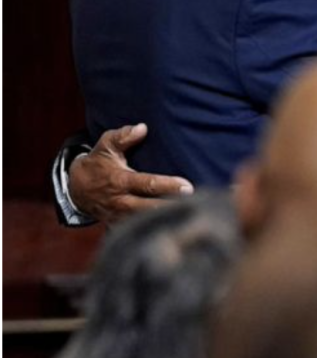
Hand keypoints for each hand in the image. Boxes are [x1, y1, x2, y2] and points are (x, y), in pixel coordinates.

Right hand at [69, 123, 193, 225]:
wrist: (77, 189)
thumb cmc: (99, 163)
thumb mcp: (106, 145)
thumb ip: (123, 136)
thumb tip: (142, 128)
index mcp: (120, 181)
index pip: (148, 184)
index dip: (168, 186)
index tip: (188, 187)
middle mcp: (120, 202)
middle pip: (150, 208)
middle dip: (172, 207)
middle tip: (196, 204)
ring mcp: (119, 217)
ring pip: (145, 223)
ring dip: (166, 221)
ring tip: (190, 216)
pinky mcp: (119, 227)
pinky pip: (138, 232)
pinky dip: (154, 232)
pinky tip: (174, 228)